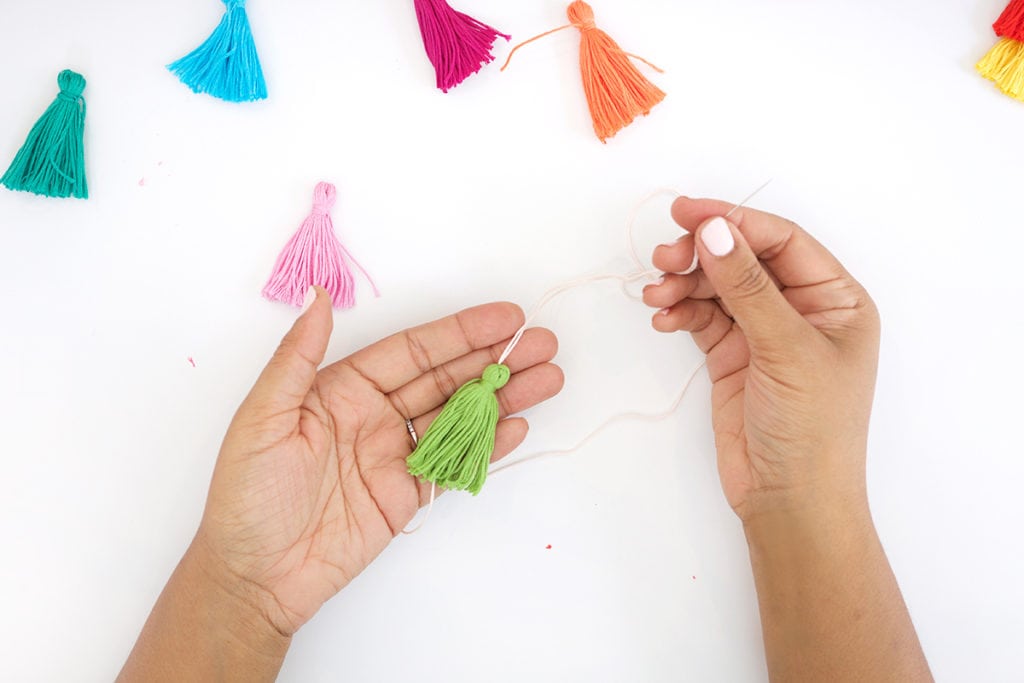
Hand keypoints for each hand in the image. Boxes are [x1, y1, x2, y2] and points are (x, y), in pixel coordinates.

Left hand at [197, 291, 562, 636]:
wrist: (253, 578)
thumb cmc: (247, 496)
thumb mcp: (261, 419)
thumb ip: (296, 358)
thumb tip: (318, 297)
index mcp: (341, 388)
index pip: (412, 352)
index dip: (460, 333)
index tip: (505, 318)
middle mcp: (373, 414)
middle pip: (446, 379)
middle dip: (496, 360)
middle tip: (543, 344)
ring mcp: (394, 455)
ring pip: (459, 418)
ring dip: (503, 398)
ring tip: (548, 379)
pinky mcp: (407, 495)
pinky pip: (455, 464)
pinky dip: (489, 446)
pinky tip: (519, 425)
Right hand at [642, 198, 879, 520]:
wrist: (789, 501)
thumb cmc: (812, 428)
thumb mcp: (786, 349)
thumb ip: (748, 286)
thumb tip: (713, 229)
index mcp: (836, 299)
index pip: (781, 241)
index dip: (734, 221)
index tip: (686, 213)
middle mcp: (801, 309)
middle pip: (744, 258)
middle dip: (702, 253)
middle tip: (663, 257)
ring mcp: (764, 332)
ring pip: (717, 285)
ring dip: (684, 282)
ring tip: (656, 292)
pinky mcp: (732, 355)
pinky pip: (701, 316)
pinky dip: (680, 311)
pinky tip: (663, 317)